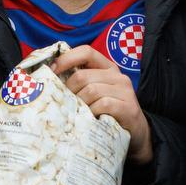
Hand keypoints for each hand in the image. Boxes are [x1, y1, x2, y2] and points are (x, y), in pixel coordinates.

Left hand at [51, 45, 151, 163]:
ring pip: (91, 90)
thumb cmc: (108, 113)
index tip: (51, 70)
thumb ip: (80, 85)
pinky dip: (92, 113)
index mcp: (107, 68)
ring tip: (77, 114)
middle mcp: (117, 76)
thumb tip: (49, 82)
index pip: (86, 52)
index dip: (66, 59)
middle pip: (83, 76)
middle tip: (64, 105)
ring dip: (80, 104)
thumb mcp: (95, 94)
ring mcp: (124, 90)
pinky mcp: (128, 106)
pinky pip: (103, 104)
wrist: (136, 132)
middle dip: (68, 91)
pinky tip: (92, 119)